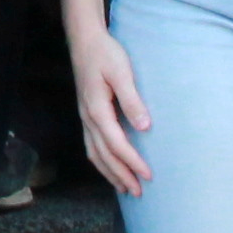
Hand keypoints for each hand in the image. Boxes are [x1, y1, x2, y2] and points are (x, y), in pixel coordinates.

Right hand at [72, 19, 150, 195]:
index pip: (116, 144)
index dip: (132, 162)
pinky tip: (110, 166)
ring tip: (124, 188)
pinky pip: (91, 145)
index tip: (148, 175)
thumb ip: (132, 100)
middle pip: (104, 155)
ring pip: (94, 153)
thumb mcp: (122, 73)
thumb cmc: (105, 54)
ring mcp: (84, 117)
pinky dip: (101, 161)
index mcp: (97, 109)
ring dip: (109, 173)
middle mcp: (88, 118)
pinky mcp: (86, 114)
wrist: (85, 40)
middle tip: (138, 192)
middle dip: (121, 175)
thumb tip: (144, 127)